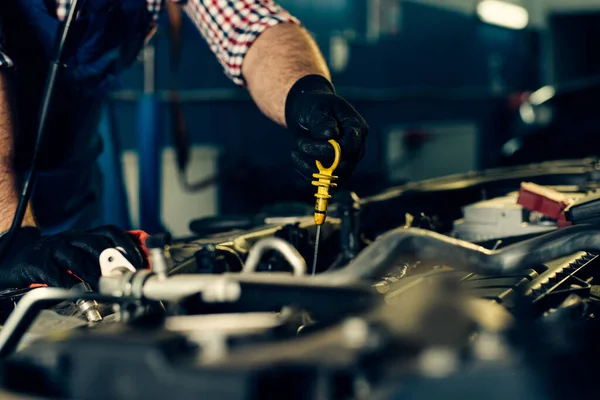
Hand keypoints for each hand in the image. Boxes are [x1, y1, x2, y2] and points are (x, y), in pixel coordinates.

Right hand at [0, 225, 145, 289]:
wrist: (15, 258)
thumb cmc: (53, 259)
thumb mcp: (78, 253)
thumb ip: (99, 259)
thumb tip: (129, 269)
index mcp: (83, 235)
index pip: (110, 231)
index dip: (127, 244)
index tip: (138, 261)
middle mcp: (70, 237)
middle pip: (95, 243)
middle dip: (111, 261)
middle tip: (119, 277)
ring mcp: (53, 248)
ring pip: (75, 257)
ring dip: (90, 273)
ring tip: (98, 285)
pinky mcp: (37, 262)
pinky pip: (54, 273)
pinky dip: (66, 284)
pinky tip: (73, 291)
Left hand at [285, 74, 367, 184]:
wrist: (307, 113)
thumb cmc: (313, 106)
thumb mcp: (316, 107)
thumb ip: (322, 120)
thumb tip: (330, 134)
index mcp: (357, 129)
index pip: (350, 147)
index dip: (330, 150)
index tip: (308, 141)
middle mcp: (356, 148)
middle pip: (342, 166)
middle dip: (315, 157)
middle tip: (299, 143)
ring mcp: (347, 162)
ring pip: (332, 178)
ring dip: (308, 168)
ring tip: (294, 151)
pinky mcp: (334, 172)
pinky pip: (322, 183)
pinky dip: (305, 174)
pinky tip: (296, 158)